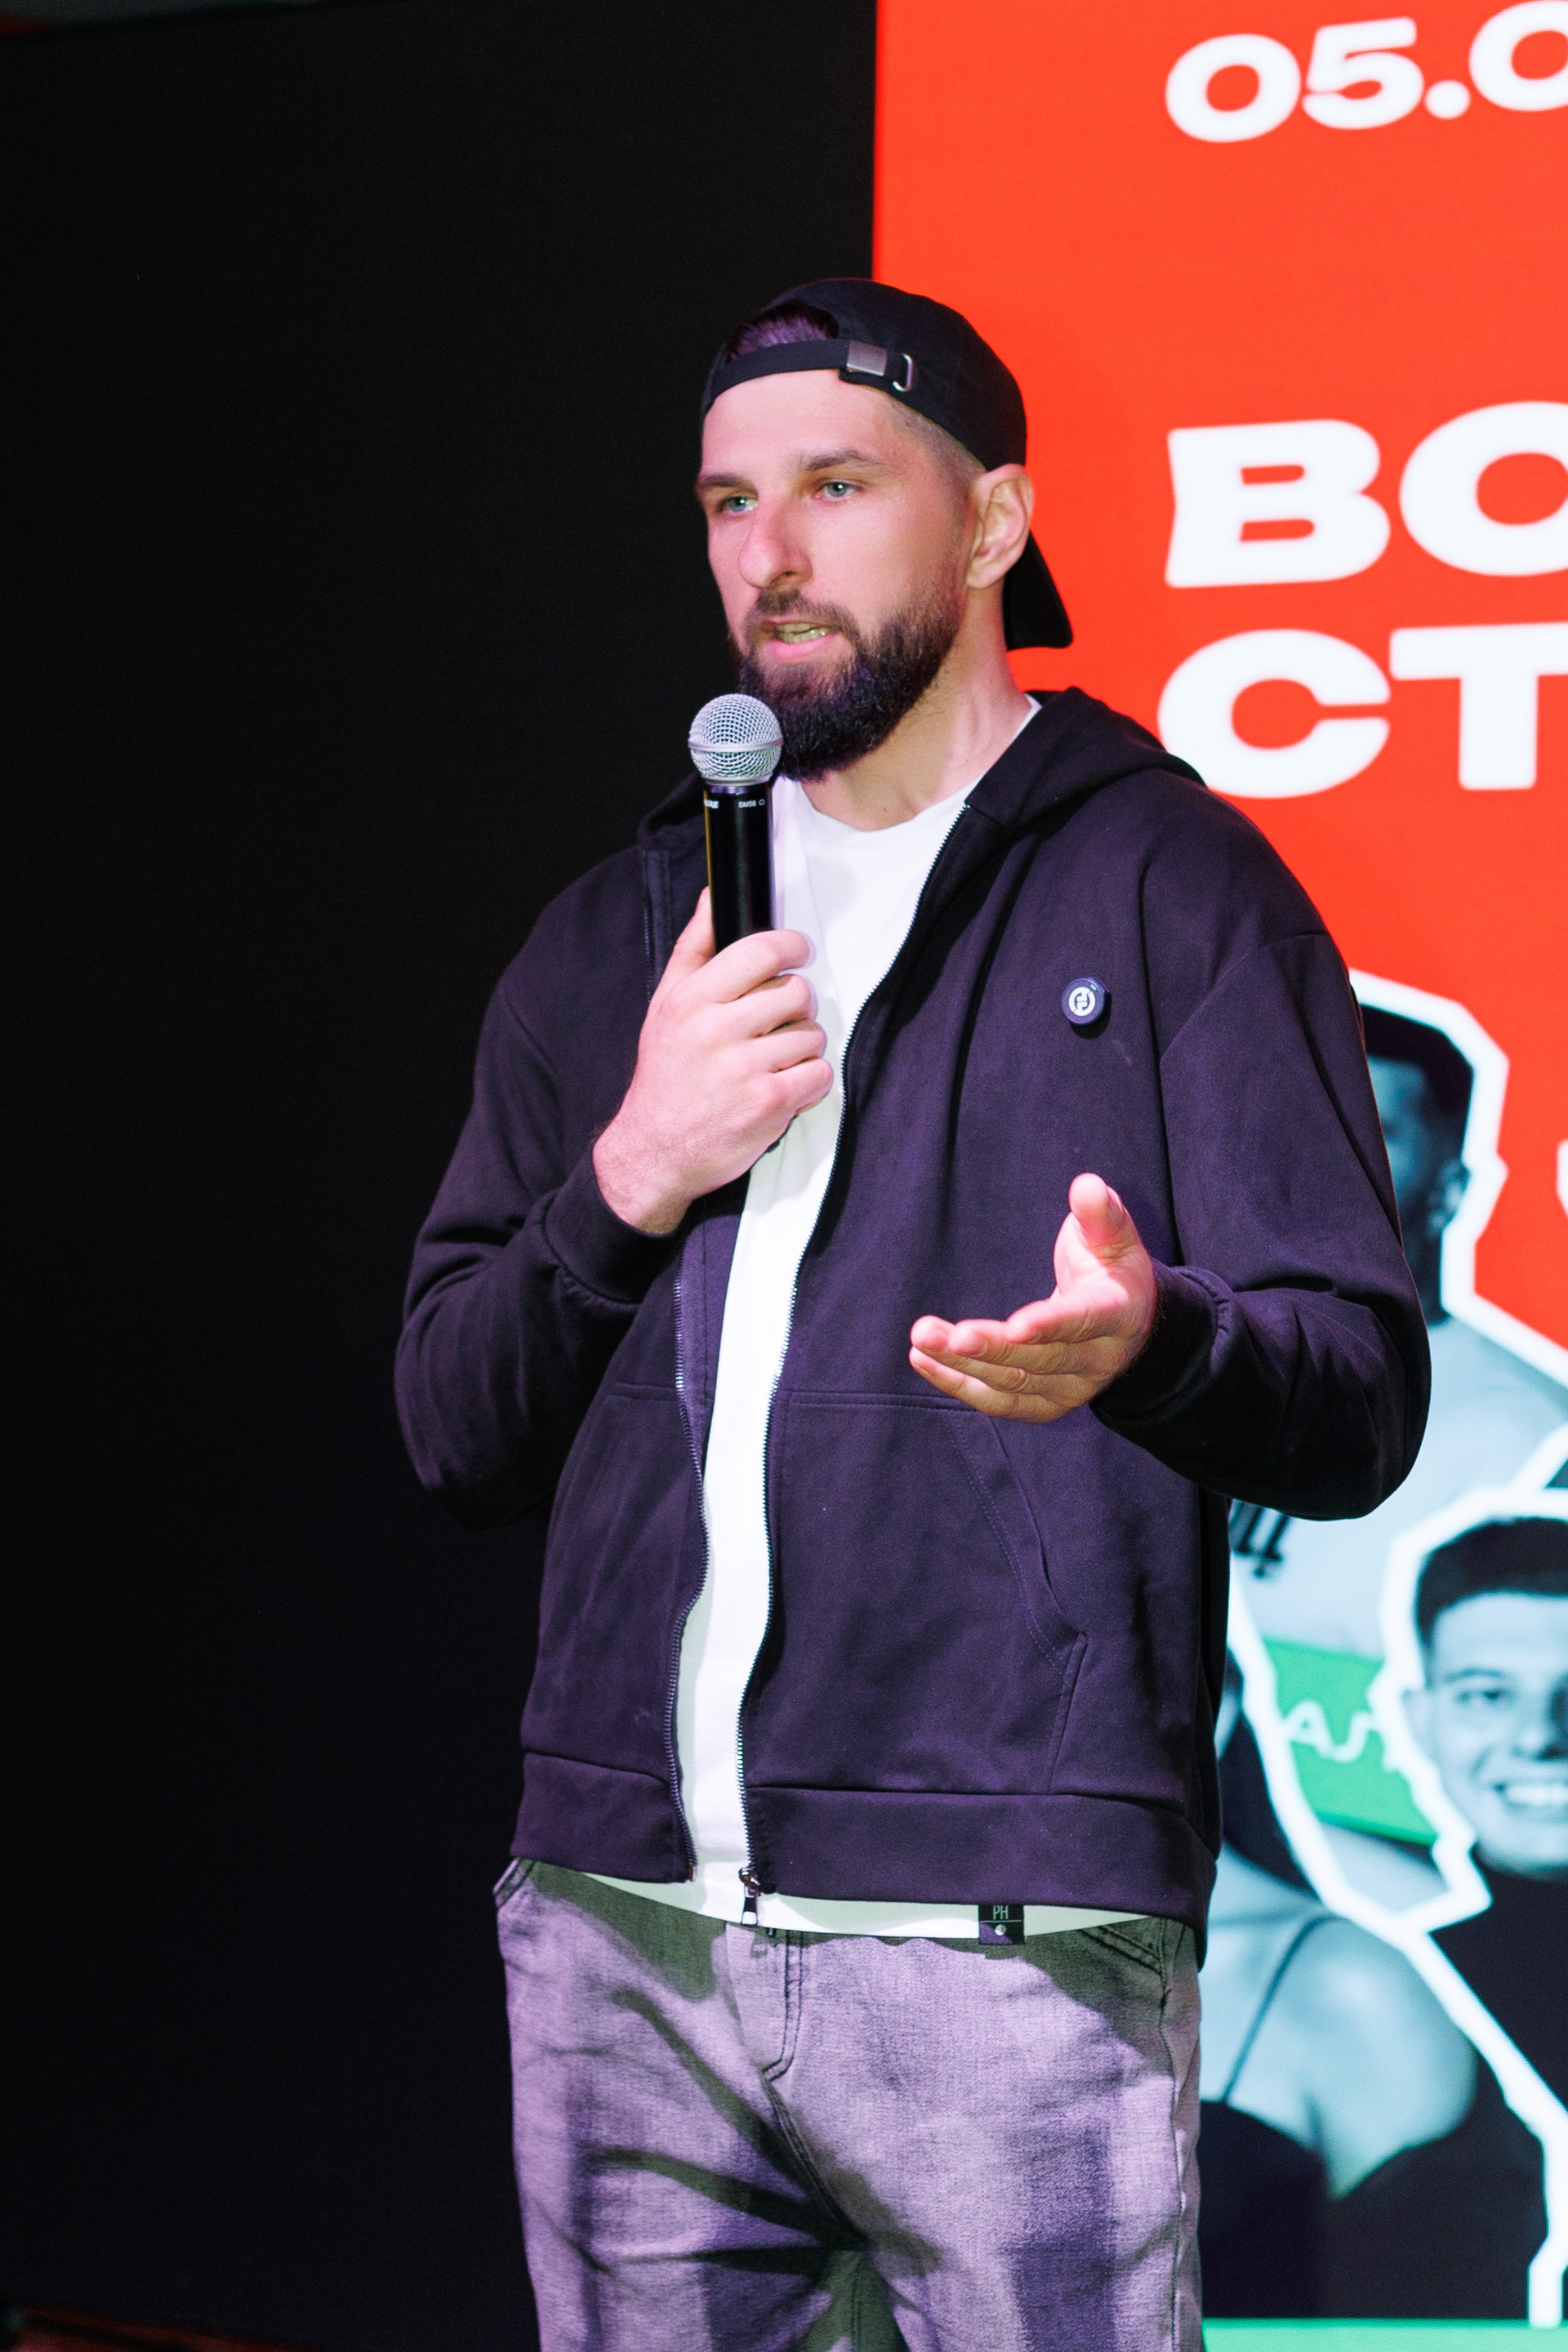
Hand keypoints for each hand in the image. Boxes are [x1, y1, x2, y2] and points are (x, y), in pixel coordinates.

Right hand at [593, 892, 831, 1234]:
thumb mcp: (665, 1006)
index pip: (760, 950)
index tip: (798, 953)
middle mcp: (716, 1030)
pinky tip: (782, 1088)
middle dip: (796, 1007)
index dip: (792, 947)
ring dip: (802, 1047)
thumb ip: (694, 947)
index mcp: (691, 1000)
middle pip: (796, 992)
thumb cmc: (665, 1076)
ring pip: (812, 1033)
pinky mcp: (770, 1104)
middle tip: (778, 1024)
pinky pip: (819, 1073)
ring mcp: (745, 1069)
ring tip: (772, 1063)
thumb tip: (713, 894)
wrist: (654, 1151)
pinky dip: (809, 1081)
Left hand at [909, 1175, 1156, 1422]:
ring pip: (1015, 1385)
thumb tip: (1086, 1185)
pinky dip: (959, 1384)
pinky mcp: (1045, 1404)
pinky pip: (999, 1402)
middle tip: (946, 1333)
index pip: (1085, 1320)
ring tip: (922, 1338)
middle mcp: (1099, 1359)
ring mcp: (1072, 1388)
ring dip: (964, 1365)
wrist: (1127, 1321)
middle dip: (992, 1349)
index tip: (1014, 1326)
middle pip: (1042, 1361)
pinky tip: (923, 1360)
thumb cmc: (1110, 1265)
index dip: (1050, 1324)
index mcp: (1119, 1312)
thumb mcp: (1114, 1234)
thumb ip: (1100, 1213)